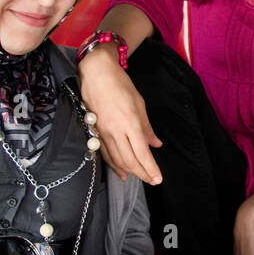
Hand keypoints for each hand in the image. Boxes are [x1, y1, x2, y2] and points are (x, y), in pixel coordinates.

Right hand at [77, 48, 162, 184]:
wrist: (96, 74)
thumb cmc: (120, 85)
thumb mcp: (139, 104)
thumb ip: (147, 128)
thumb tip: (156, 145)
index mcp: (130, 123)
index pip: (142, 153)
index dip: (151, 169)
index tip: (158, 179)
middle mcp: (116, 131)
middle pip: (129, 160)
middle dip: (142, 173)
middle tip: (152, 180)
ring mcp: (103, 133)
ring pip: (117, 160)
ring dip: (130, 171)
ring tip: (141, 178)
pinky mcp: (95, 132)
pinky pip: (105, 154)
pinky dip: (114, 165)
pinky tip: (121, 172)